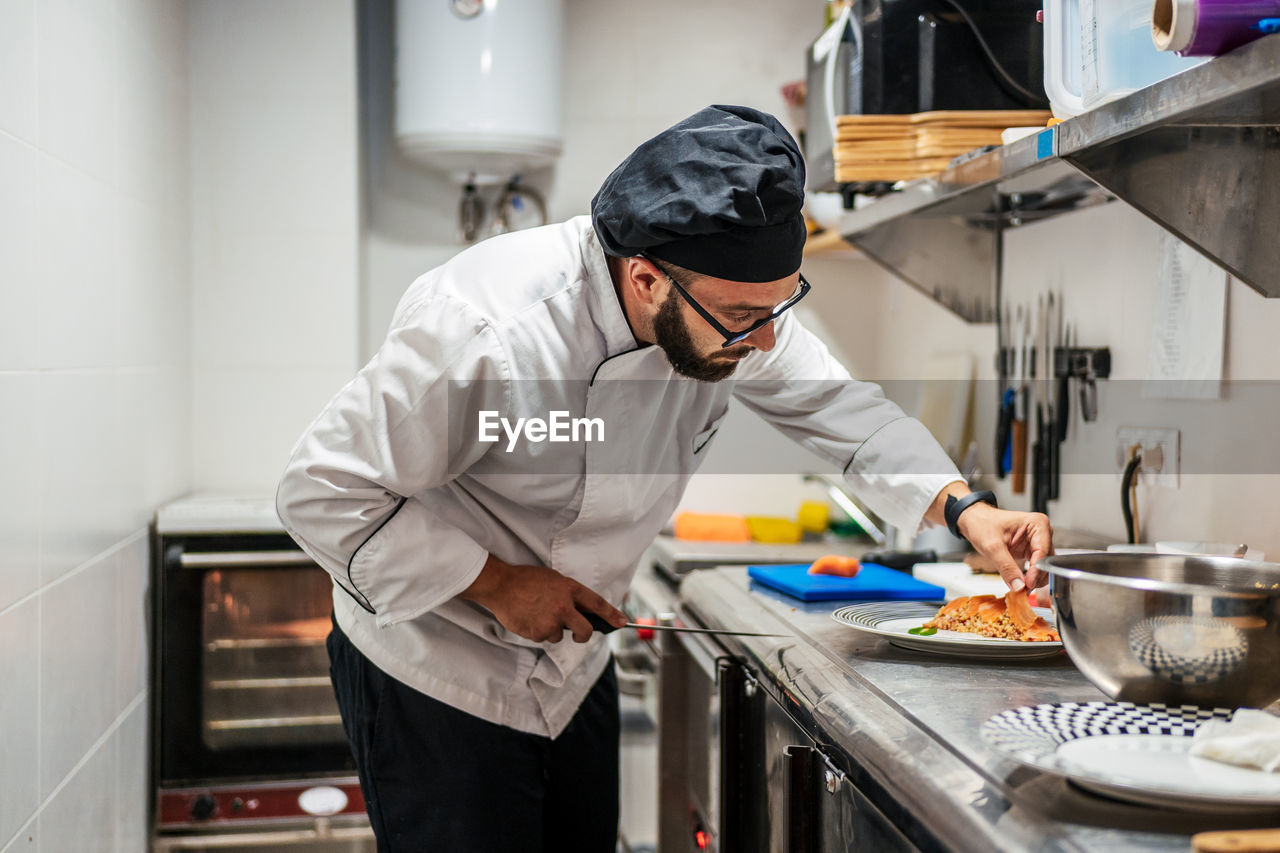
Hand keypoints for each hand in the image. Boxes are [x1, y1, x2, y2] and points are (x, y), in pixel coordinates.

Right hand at [459, 554, 626, 642]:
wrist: (501, 585)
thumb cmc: (526, 580)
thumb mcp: (554, 579)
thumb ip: (568, 595)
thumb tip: (581, 612)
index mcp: (570, 589)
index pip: (597, 604)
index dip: (611, 615)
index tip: (621, 622)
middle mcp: (563, 608)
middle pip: (585, 631)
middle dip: (583, 636)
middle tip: (577, 634)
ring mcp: (550, 622)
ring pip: (559, 636)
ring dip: (552, 629)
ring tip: (537, 614)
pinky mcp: (536, 633)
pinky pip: (542, 638)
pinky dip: (537, 631)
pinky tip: (528, 618)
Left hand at [956, 503, 1053, 591]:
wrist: (974, 522)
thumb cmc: (982, 524)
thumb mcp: (992, 546)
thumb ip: (1006, 567)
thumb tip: (1019, 585)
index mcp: (1037, 524)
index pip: (1043, 552)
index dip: (1037, 571)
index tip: (1028, 584)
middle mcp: (1041, 532)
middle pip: (1046, 561)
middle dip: (1036, 577)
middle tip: (1023, 589)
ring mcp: (1037, 542)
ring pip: (1044, 567)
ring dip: (1034, 580)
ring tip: (1021, 588)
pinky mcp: (1031, 551)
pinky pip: (1036, 568)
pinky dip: (1030, 578)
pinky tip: (1020, 583)